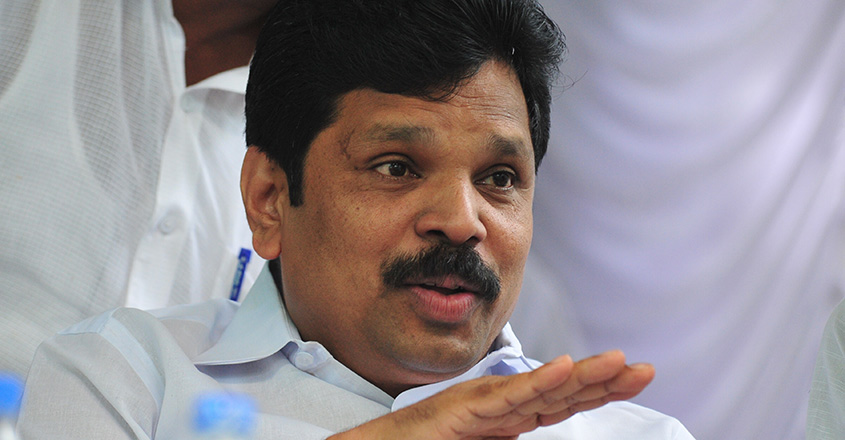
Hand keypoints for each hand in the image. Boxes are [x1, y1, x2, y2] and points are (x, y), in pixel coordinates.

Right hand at [331, 350, 653, 439]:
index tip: (634, 378)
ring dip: (583, 375)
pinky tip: (564, 368)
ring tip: (620, 363)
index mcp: (508, 417)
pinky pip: (506, 398)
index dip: (599, 388)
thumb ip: (511, 437)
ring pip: (541, 388)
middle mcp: (501, 404)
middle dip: (604, 379)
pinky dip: (536, 382)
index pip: (562, 401)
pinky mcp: (465, 409)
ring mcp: (483, 403)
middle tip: (645, 369)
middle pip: (560, 390)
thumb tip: (540, 429)